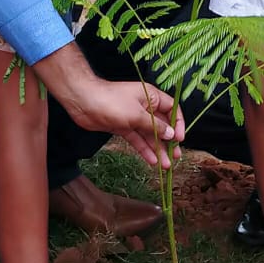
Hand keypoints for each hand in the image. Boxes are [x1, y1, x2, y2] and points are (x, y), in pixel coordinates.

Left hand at [35, 48, 178, 167]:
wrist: (83, 102)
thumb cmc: (111, 101)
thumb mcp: (137, 114)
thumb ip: (155, 126)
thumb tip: (172, 134)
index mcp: (151, 96)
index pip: (172, 109)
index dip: (178, 124)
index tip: (180, 139)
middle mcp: (145, 107)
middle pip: (162, 125)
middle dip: (169, 141)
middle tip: (176, 157)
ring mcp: (133, 118)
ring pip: (150, 135)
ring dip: (158, 149)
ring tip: (166, 166)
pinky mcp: (123, 127)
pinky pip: (137, 140)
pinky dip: (144, 150)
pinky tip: (152, 161)